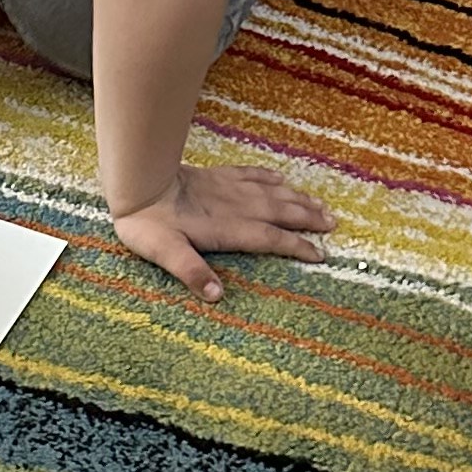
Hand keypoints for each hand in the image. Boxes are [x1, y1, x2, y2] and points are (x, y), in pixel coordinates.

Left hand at [110, 165, 333, 304]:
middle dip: (309, 220)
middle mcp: (236, 207)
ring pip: (272, 193)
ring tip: (321, 204)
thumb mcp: (166, 254)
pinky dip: (269, 177)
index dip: (297, 247)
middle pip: (282, 213)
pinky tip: (281, 178)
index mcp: (229, 229)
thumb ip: (192, 273)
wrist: (137, 183)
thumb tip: (216, 296)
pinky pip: (251, 175)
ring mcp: (228, 188)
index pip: (272, 239)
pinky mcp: (217, 176)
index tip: (320, 254)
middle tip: (334, 224)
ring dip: (298, 199)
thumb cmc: (149, 224)